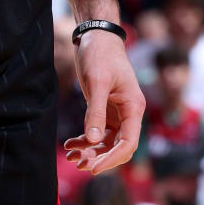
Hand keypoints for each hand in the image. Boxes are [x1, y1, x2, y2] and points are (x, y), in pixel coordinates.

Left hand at [60, 31, 143, 174]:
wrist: (96, 36)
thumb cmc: (100, 55)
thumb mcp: (97, 82)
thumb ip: (96, 112)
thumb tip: (95, 140)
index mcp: (134, 107)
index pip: (129, 143)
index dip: (112, 159)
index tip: (93, 168)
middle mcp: (129, 112)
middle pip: (119, 147)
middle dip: (99, 158)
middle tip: (77, 164)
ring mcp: (118, 112)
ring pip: (107, 143)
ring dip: (90, 152)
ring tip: (70, 156)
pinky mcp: (106, 110)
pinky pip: (99, 133)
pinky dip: (86, 141)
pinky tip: (70, 144)